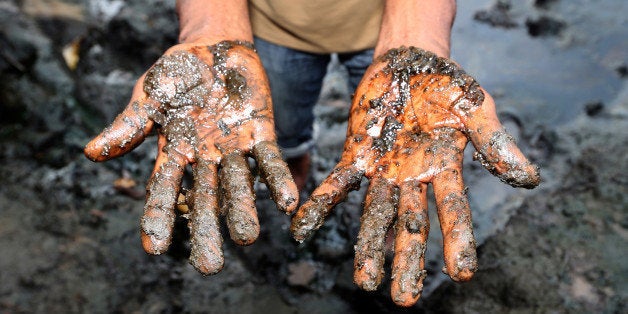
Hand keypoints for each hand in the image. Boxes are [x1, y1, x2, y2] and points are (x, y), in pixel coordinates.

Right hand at [85, 40, 297, 274]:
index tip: (154, 249)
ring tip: (248, 238)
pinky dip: (277, 179)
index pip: (164, 190)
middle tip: (209, 267)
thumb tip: (91, 152)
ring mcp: (234, 148)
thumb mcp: (150, 97)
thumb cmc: (177, 74)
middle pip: (205, 199)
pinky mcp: (260, 134)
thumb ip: (130, 125)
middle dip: (206, 230)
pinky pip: (270, 160)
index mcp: (174, 152)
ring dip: (242, 209)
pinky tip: (286, 202)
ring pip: (238, 184)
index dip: (159, 217)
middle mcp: (205, 158)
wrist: (215, 48)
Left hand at [291, 47, 538, 305]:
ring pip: (375, 216)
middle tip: (403, 300)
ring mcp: (384, 172)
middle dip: (408, 261)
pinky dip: (320, 207)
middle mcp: (414, 180)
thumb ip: (496, 142)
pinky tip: (303, 230)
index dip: (459, 241)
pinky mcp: (357, 157)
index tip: (463, 273)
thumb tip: (530, 180)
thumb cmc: (447, 86)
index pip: (455, 212)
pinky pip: (337, 186)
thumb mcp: (475, 109)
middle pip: (412, 226)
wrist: (409, 62)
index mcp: (447, 171)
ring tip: (365, 283)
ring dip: (368, 248)